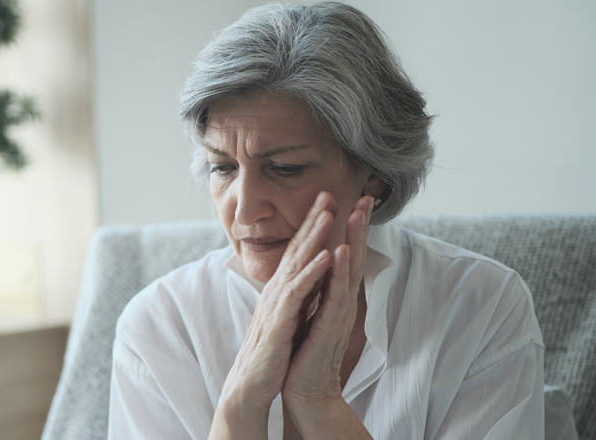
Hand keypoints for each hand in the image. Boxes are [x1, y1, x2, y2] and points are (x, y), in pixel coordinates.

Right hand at [217, 191, 340, 420]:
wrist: (250, 385)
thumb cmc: (270, 354)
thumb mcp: (284, 318)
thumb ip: (294, 296)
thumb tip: (306, 279)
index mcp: (281, 289)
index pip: (297, 250)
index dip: (312, 225)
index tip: (327, 201)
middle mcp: (276, 290)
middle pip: (296, 248)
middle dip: (313, 219)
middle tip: (328, 192)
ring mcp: (276, 304)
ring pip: (296, 264)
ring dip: (313, 237)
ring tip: (329, 214)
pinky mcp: (278, 322)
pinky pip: (297, 294)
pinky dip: (311, 274)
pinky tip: (325, 258)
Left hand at [282, 195, 373, 414]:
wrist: (304, 390)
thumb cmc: (305, 352)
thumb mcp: (312, 314)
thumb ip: (319, 292)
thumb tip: (318, 269)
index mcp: (334, 297)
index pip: (346, 256)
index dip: (350, 229)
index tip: (354, 200)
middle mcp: (341, 302)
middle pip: (354, 257)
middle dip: (359, 226)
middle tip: (365, 196)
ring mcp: (338, 314)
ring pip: (350, 271)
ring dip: (354, 240)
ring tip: (357, 213)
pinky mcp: (330, 327)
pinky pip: (336, 295)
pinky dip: (340, 273)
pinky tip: (342, 252)